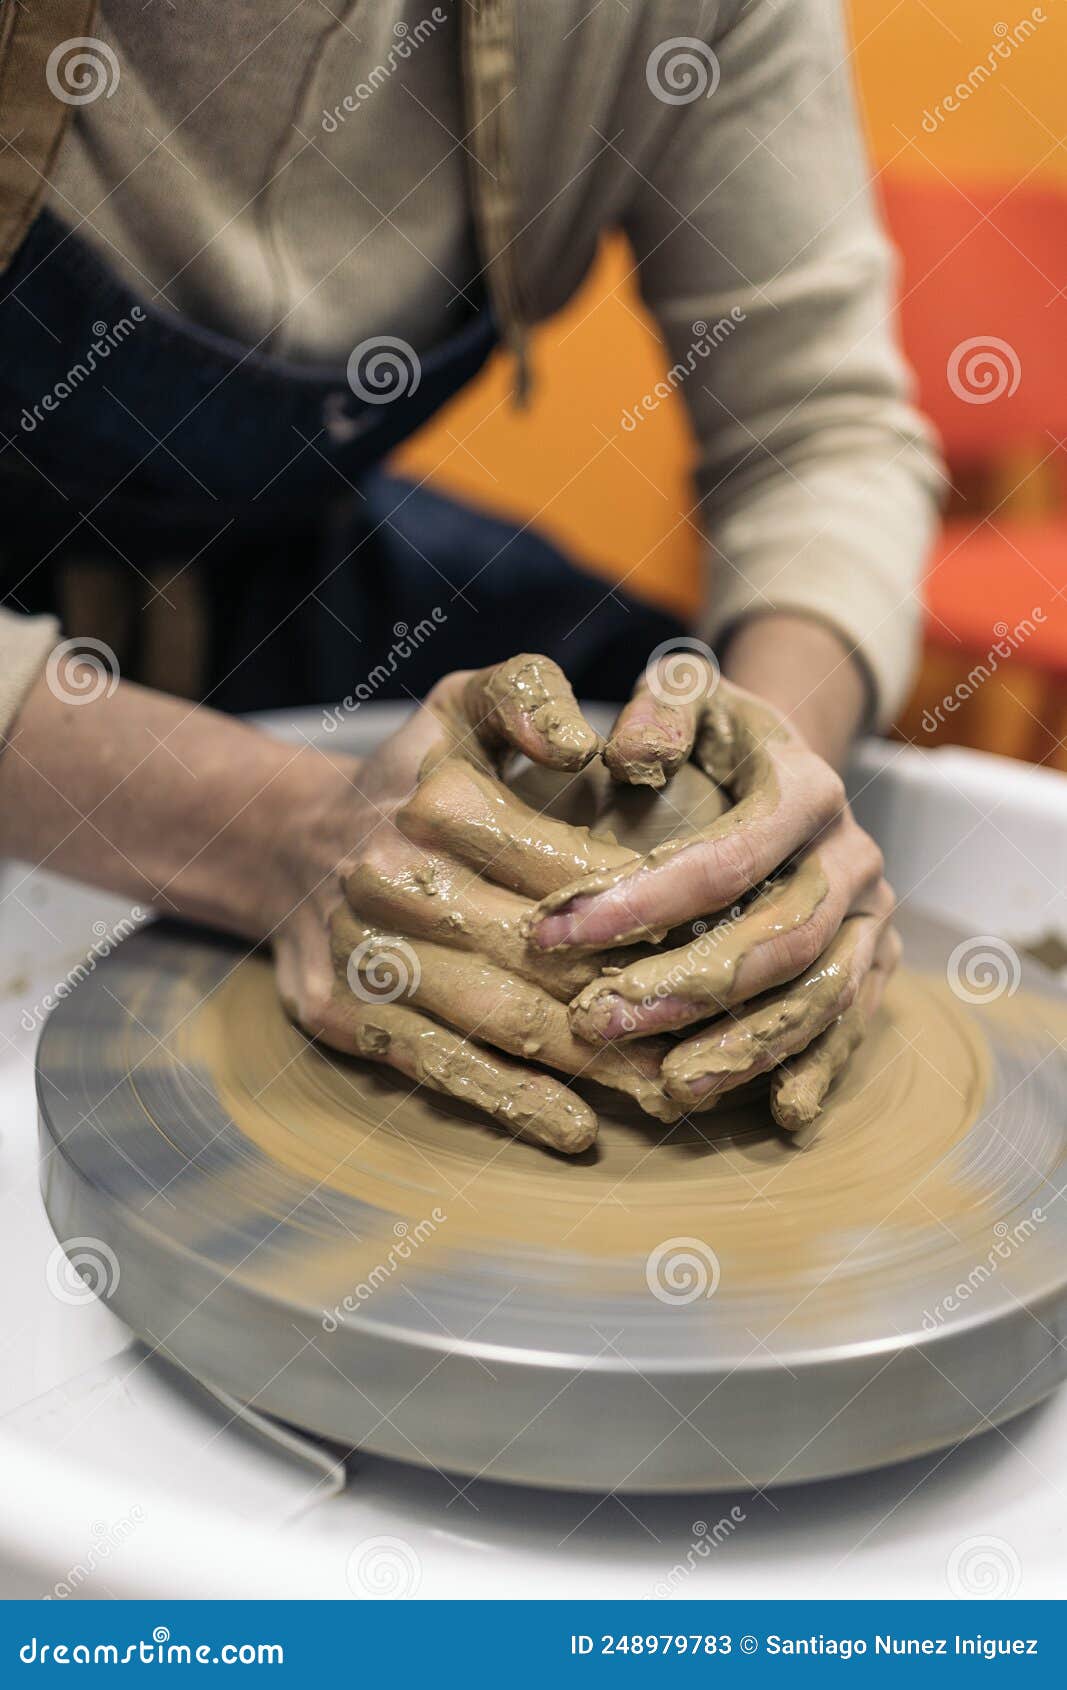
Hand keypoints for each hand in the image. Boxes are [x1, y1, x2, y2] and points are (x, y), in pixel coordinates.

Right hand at [273, 655, 680, 1154]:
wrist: (285, 841)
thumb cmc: (411, 775)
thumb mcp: (462, 701)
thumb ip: (528, 695)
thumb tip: (583, 747)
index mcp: (440, 803)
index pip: (571, 869)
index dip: (649, 909)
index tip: (720, 941)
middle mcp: (397, 880)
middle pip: (543, 953)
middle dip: (636, 997)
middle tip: (721, 1035)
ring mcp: (365, 954)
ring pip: (501, 1018)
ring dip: (594, 1065)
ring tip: (676, 1092)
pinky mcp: (342, 1016)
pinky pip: (438, 1065)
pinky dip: (510, 1102)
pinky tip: (577, 1130)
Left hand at [526, 657, 898, 1137]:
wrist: (786, 765)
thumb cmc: (713, 740)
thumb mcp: (686, 698)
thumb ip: (658, 712)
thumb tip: (626, 756)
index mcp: (807, 788)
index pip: (727, 858)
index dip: (642, 900)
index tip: (552, 932)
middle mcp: (852, 854)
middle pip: (778, 939)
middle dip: (685, 988)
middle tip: (597, 1021)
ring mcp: (871, 914)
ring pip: (820, 994)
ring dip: (745, 1046)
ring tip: (668, 1086)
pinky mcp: (874, 960)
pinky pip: (854, 1025)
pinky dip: (818, 1069)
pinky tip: (778, 1114)